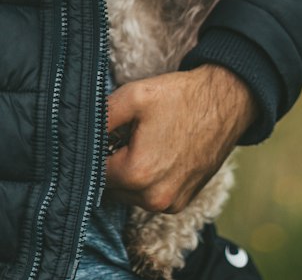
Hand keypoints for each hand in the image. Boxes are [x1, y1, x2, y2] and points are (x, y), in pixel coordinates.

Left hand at [103, 65, 257, 213]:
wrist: (224, 103)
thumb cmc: (179, 98)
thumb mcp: (133, 96)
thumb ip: (99, 117)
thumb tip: (77, 131)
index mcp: (137, 173)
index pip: (93, 171)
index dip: (93, 150)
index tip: (102, 134)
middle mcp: (153, 198)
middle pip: (111, 186)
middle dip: (111, 162)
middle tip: (124, 134)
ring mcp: (170, 204)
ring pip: (129, 193)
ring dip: (129, 172)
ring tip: (142, 142)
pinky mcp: (182, 202)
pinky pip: (150, 195)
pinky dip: (148, 179)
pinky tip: (158, 152)